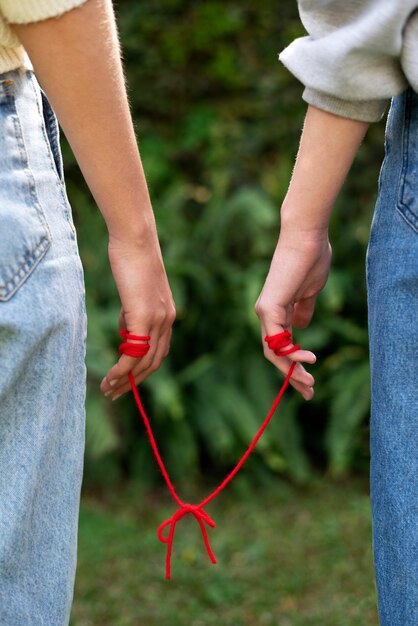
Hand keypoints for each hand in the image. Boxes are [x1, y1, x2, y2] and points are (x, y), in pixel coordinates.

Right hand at [100, 231, 175, 399]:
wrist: (135, 240)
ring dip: (125, 381)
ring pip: (143, 363)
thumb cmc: (132, 261)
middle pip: (153, 364)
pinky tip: (111, 377)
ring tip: (107, 390)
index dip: (142, 371)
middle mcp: (167, 321)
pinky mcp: (145, 317)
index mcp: (168, 316)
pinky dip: (123, 370)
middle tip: (114, 394)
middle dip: (133, 383)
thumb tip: (125, 333)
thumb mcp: (135, 293)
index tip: (125, 382)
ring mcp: (158, 320)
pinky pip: (134, 353)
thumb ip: (133, 314)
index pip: (158, 353)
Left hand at [255, 228, 331, 399]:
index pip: (281, 346)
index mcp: (277, 312)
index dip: (295, 365)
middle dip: (292, 375)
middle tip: (308, 392)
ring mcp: (265, 311)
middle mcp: (267, 314)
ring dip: (292, 369)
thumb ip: (303, 310)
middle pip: (275, 354)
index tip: (309, 382)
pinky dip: (292, 351)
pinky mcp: (269, 306)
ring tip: (309, 383)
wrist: (307, 238)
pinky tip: (308, 359)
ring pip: (273, 351)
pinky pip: (277, 338)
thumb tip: (301, 327)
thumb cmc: (311, 259)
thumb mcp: (309, 292)